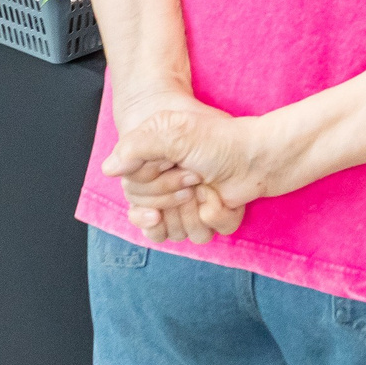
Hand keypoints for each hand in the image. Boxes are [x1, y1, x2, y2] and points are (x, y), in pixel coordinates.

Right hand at [104, 102, 280, 242]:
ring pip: (175, 231)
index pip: (133, 196)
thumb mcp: (172, 131)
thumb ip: (136, 146)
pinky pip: (201, 233)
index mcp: (152, 169)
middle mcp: (166, 189)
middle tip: (195, 175)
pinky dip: (214, 216)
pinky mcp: (209, 218)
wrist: (256, 153)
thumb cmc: (215, 138)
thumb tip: (109, 169)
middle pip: (151, 217)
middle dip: (173, 197)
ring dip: (192, 211)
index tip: (171, 164)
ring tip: (206, 188)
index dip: (153, 185)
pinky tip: (220, 198)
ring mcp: (188, 206)